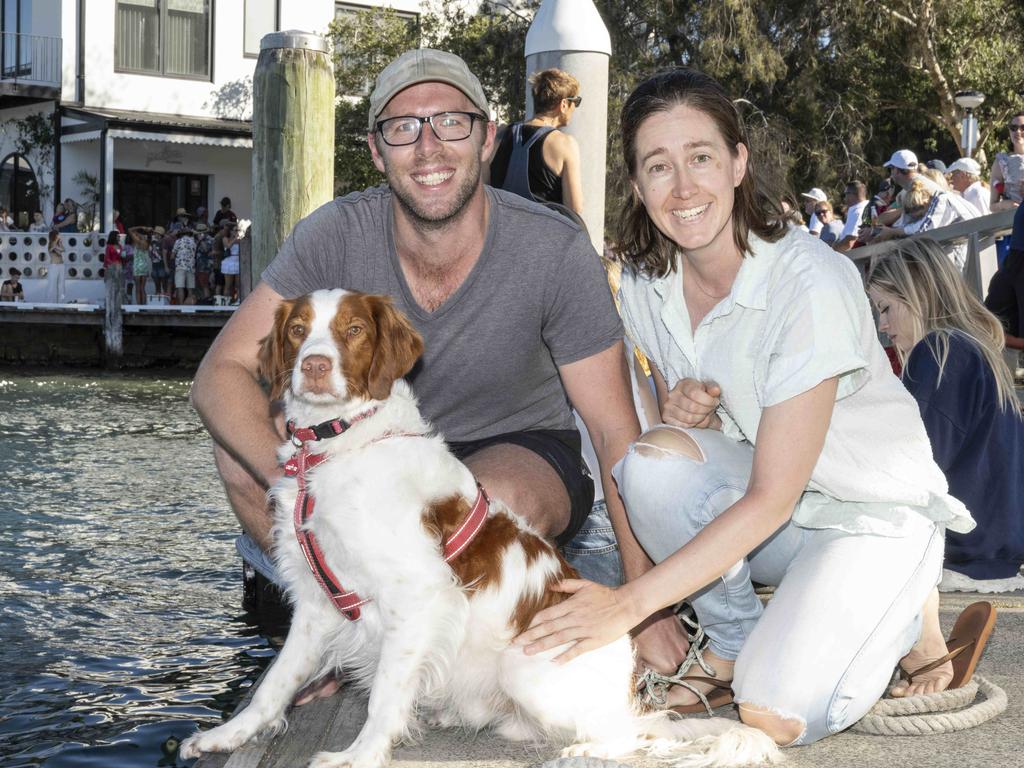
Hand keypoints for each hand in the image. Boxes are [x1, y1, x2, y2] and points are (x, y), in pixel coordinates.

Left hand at [514, 579, 640, 663]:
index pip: (547, 615)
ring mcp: (584, 630)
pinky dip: (566, 656)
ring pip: (559, 639)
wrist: (626, 605)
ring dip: (542, 646)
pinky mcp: (593, 641)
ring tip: (528, 652)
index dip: (532, 623)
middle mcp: (574, 618)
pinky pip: (577, 650)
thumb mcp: (585, 585)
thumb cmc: (605, 594)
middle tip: (516, 643)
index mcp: (571, 605)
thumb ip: (567, 585)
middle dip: (531, 636)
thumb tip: (550, 585)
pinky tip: (554, 662)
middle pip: (549, 628)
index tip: (520, 629)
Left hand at [632, 609, 689, 673]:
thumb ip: (640, 672)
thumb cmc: (638, 635)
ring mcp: (684, 643)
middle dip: (665, 658)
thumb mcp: (636, 657)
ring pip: (678, 650)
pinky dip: (674, 637)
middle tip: (653, 648)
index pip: (666, 674)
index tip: (651, 660)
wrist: (641, 613)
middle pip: (673, 662)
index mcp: (669, 666)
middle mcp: (680, 656)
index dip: (657, 667)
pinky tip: (663, 632)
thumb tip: (640, 685)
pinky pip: (680, 639)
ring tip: (657, 638)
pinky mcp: (684, 631)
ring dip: (670, 647)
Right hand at [662, 378, 721, 428]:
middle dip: (706, 411)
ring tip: (704, 414)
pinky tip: (696, 419)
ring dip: (701, 419)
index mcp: (683, 384)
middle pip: (692, 407)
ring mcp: (668, 406)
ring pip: (688, 418)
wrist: (692, 403)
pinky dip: (693, 424)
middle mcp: (673, 394)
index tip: (715, 402)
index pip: (695, 394)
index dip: (708, 401)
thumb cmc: (701, 396)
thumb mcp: (709, 390)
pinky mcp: (666, 416)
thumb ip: (712, 388)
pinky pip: (683, 425)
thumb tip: (715, 390)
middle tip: (710, 410)